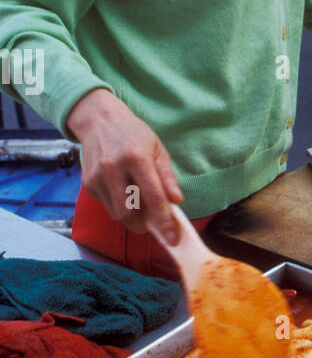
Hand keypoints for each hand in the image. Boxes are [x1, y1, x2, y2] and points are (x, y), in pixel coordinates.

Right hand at [66, 88, 183, 244]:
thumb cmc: (132, 134)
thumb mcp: (157, 148)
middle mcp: (113, 168)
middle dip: (145, 225)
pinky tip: (125, 192)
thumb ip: (167, 176)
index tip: (172, 237)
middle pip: (130, 213)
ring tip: (141, 205)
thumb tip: (176, 201)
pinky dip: (120, 207)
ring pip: (117, 214)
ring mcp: (97, 177)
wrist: (98, 120)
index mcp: (136, 157)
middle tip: (155, 223)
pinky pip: (107, 206)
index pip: (153, 196)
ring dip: (132, 218)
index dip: (164, 220)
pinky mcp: (88, 184)